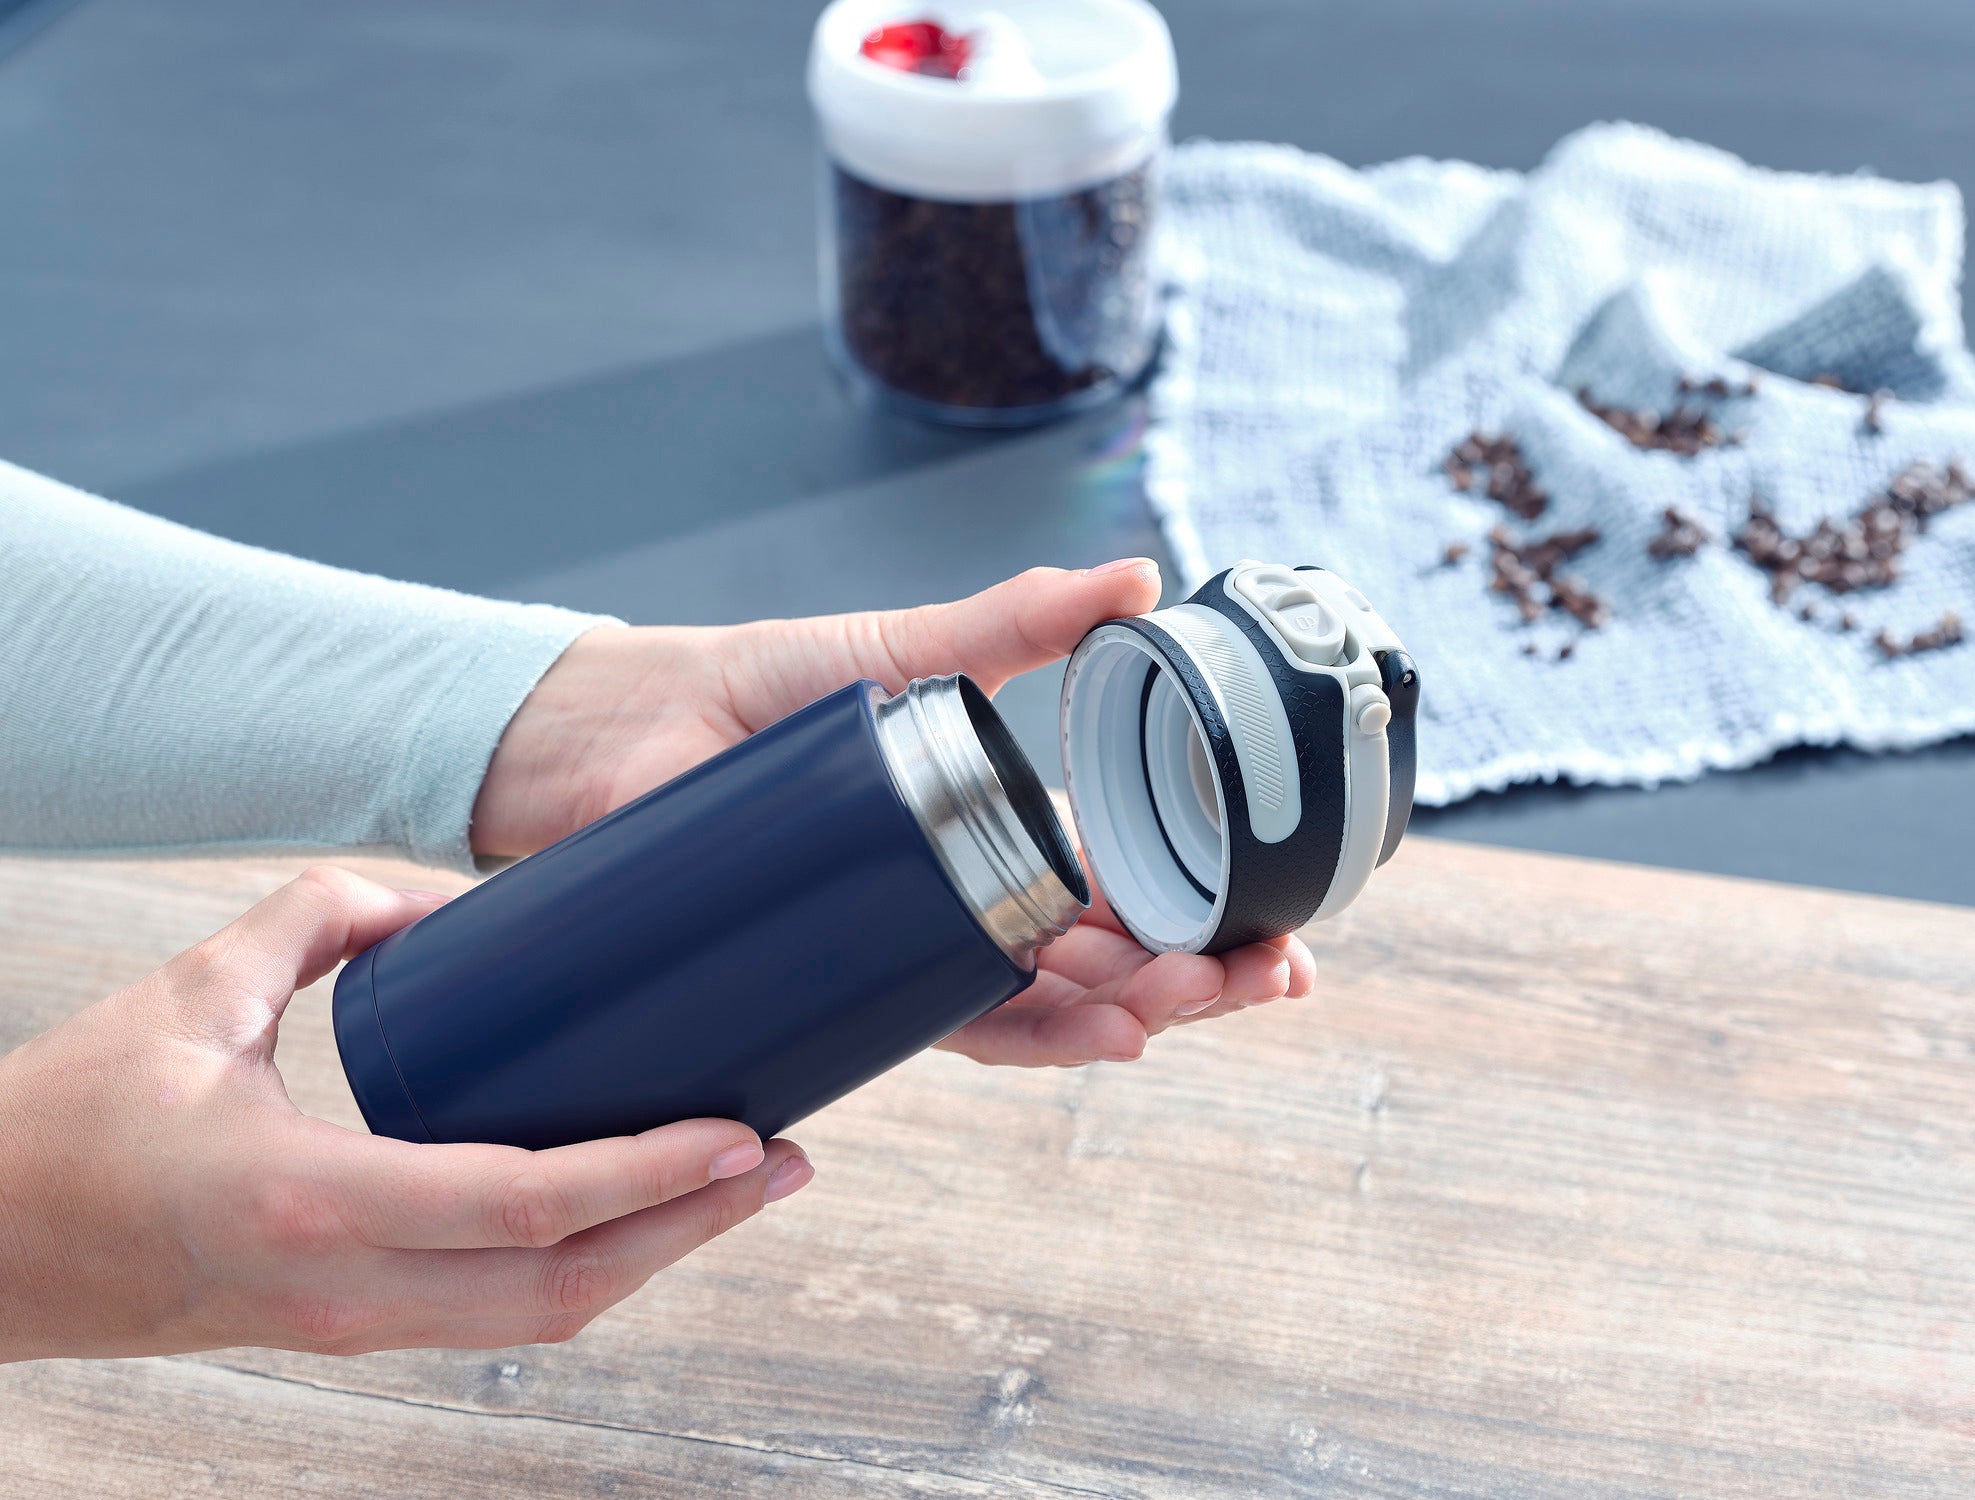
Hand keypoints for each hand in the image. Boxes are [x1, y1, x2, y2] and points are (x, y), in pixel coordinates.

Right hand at [0, 867, 810, 1363]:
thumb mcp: (195, 989)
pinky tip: (640, 1216)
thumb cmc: (74, 1119)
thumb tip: (440, 900)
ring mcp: (354, 1323)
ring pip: (543, 1317)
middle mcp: (348, 1285)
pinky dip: (587, 1269)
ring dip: (655, 1256)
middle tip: (787, 1161)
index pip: (520, 1203)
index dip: (647, 1174)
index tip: (740, 1131)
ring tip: (744, 1187)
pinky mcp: (353, 1326)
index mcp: (310, 1197)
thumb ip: (320, 914)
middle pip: (564, 1286)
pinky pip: (499, 1313)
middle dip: (693, 1228)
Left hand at [470, 560, 1315, 1065]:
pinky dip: (1033, 1034)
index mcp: (1000, 845)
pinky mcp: (847, 974)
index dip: (1211, 926)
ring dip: (1132, 1014)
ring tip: (1189, 999)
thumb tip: (1138, 578)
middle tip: (1265, 974)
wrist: (627, 728)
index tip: (1287, 935)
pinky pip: (953, 1021)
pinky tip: (1101, 1035)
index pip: (1128, 904)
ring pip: (1047, 1009)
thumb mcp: (913, 653)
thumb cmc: (760, 690)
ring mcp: (910, 949)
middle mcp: (967, 911)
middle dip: (1197, 984)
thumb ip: (1020, 622)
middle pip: (1108, 971)